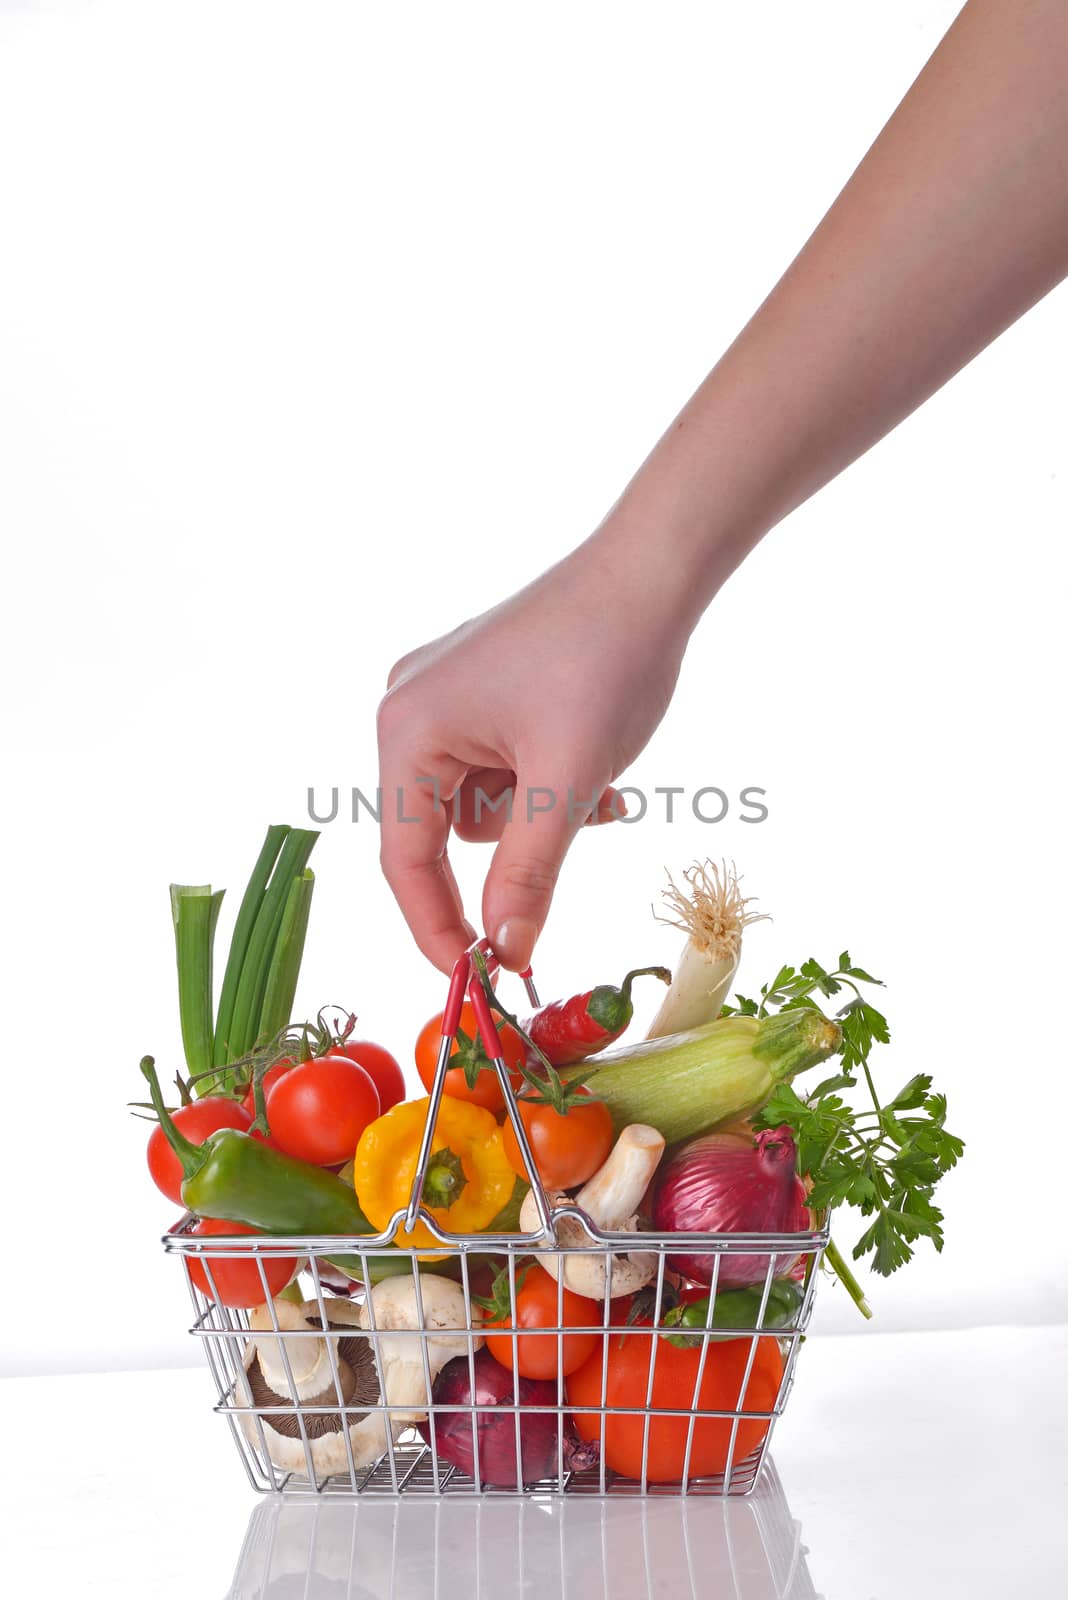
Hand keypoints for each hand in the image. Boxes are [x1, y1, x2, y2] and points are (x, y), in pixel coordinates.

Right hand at [377, 533, 689, 971]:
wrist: (654, 571)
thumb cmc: (608, 659)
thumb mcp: (567, 782)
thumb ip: (528, 875)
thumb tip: (506, 953)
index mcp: (409, 728)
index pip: (406, 858)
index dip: (437, 927)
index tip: (477, 980)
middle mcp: (410, 708)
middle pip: (442, 832)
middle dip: (515, 849)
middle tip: (573, 849)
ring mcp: (444, 695)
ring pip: (481, 806)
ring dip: (539, 816)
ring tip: (597, 786)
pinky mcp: (481, 690)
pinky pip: (498, 769)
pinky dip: (543, 784)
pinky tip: (593, 764)